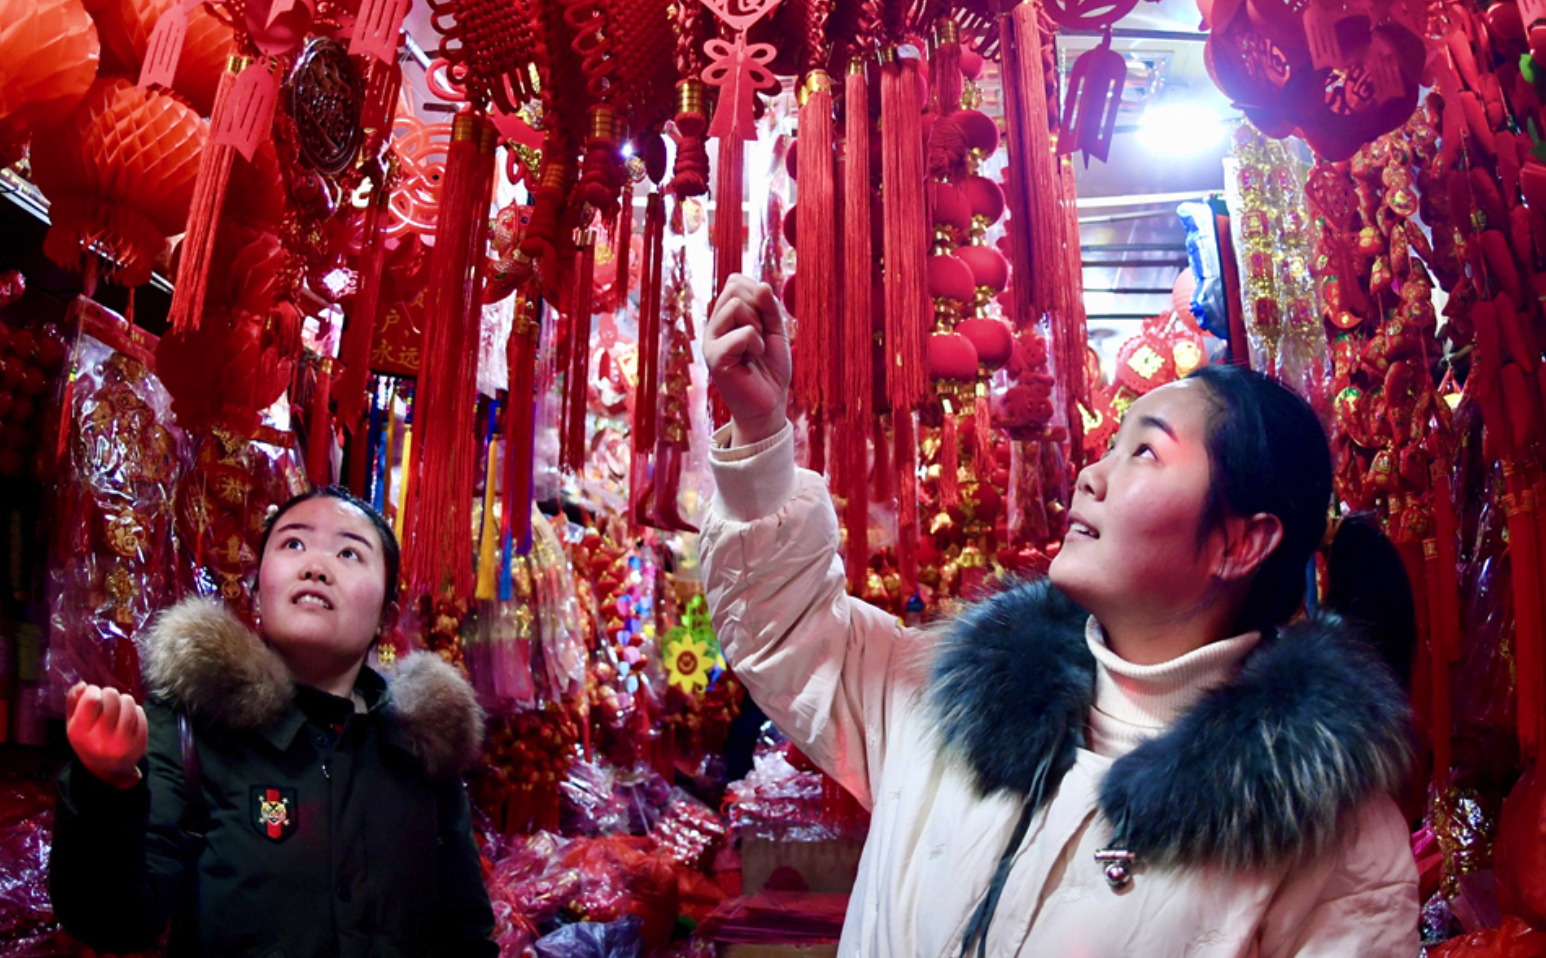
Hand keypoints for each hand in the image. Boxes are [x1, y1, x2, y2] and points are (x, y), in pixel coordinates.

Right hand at [65, 682, 147, 789]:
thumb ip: (73, 703)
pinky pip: (139, 712)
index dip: (93, 691)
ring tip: (117, 708)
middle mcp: (101, 737)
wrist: (108, 769)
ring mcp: (122, 740)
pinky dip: (134, 710)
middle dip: (109, 694)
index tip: (93, 695)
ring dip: (123, 700)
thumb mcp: (73, 725)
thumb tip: (83, 684)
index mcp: (80, 732)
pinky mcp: (139, 741)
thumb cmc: (88, 740)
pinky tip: (127, 718)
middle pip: (112, 696)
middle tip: (107, 701)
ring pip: (128, 701)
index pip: (92, 699)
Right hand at [704, 274, 790, 446]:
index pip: (735, 281)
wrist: (769, 402)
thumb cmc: (771, 368)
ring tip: (755, 349)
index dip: (757, 294)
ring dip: (758, 327)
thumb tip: (761, 285)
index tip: (764, 321)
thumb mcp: (776, 330)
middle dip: (758, 308)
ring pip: (737, 305)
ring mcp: (711, 340)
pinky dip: (757, 344)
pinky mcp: (715, 357)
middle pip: (734, 288)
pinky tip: (751, 360)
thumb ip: (769, 307)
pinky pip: (743, 332)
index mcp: (725, 317)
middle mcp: (713, 326)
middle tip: (760, 336)